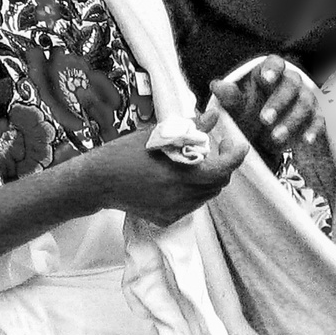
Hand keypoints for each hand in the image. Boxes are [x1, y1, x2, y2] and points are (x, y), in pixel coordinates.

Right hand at [93, 120, 247, 227]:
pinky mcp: (166, 218)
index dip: (235, 157)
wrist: (98, 181)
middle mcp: (181, 196)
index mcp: (180, 173)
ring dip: (207, 179)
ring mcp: (174, 210)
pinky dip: (191, 191)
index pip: (222, 169)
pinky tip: (176, 179)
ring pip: (205, 195)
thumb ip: (189, 127)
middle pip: (218, 184)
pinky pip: (190, 205)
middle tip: (214, 148)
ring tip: (193, 163)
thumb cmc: (124, 153)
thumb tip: (212, 116)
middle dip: (221, 166)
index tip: (236, 145)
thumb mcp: (157, 135)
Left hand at [209, 55, 323, 164]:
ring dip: (291, 120)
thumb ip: (229, 96)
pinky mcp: (315, 115)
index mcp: (268, 72)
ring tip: (275, 137)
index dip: (272, 69)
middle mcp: (290, 81)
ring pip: (305, 103)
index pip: (275, 62)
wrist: (260, 134)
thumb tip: (216, 85)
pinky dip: (313, 130)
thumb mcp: (236, 106)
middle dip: (279, 101)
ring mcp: (304, 97)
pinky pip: (318, 120)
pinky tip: (305, 141)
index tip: (266, 79)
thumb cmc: (247, 111)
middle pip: (291, 83)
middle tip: (264, 119)